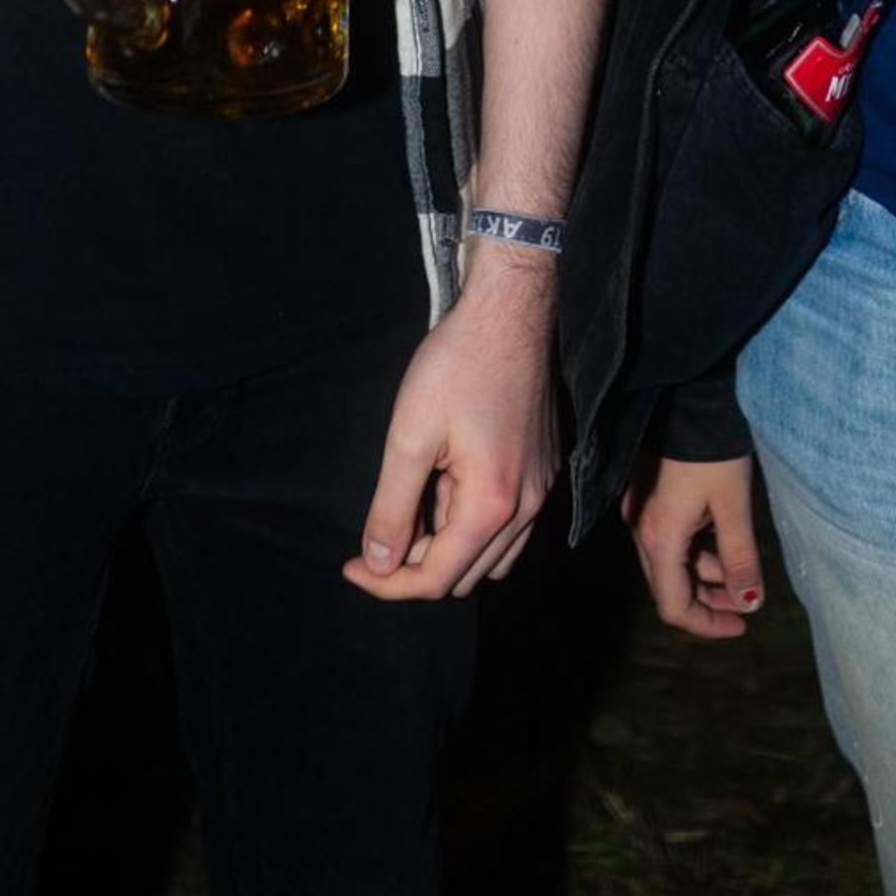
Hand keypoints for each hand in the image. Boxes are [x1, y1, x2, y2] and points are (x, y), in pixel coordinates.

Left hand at [346, 249, 561, 601]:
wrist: (510, 311)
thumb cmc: (456, 365)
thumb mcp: (409, 436)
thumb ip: (392, 508)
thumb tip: (378, 564)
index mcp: (492, 505)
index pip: (436, 579)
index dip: (386, 583)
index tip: (349, 565)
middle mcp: (527, 508)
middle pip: (465, 576)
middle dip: (415, 567)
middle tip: (379, 530)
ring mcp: (542, 490)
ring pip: (492, 558)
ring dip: (447, 550)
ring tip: (412, 507)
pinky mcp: (546, 470)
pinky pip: (510, 527)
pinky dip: (474, 526)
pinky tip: (447, 487)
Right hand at [625, 454, 764, 640]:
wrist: (689, 396)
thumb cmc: (715, 452)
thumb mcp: (735, 507)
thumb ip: (740, 559)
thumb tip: (749, 603)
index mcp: (659, 537)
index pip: (673, 605)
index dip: (707, 624)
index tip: (743, 624)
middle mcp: (640, 530)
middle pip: (669, 586)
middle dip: (708, 601)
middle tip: (746, 604)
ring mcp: (640, 511)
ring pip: (669, 563)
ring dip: (703, 576)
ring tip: (741, 574)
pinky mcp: (647, 496)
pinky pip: (669, 540)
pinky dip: (695, 552)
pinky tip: (722, 544)